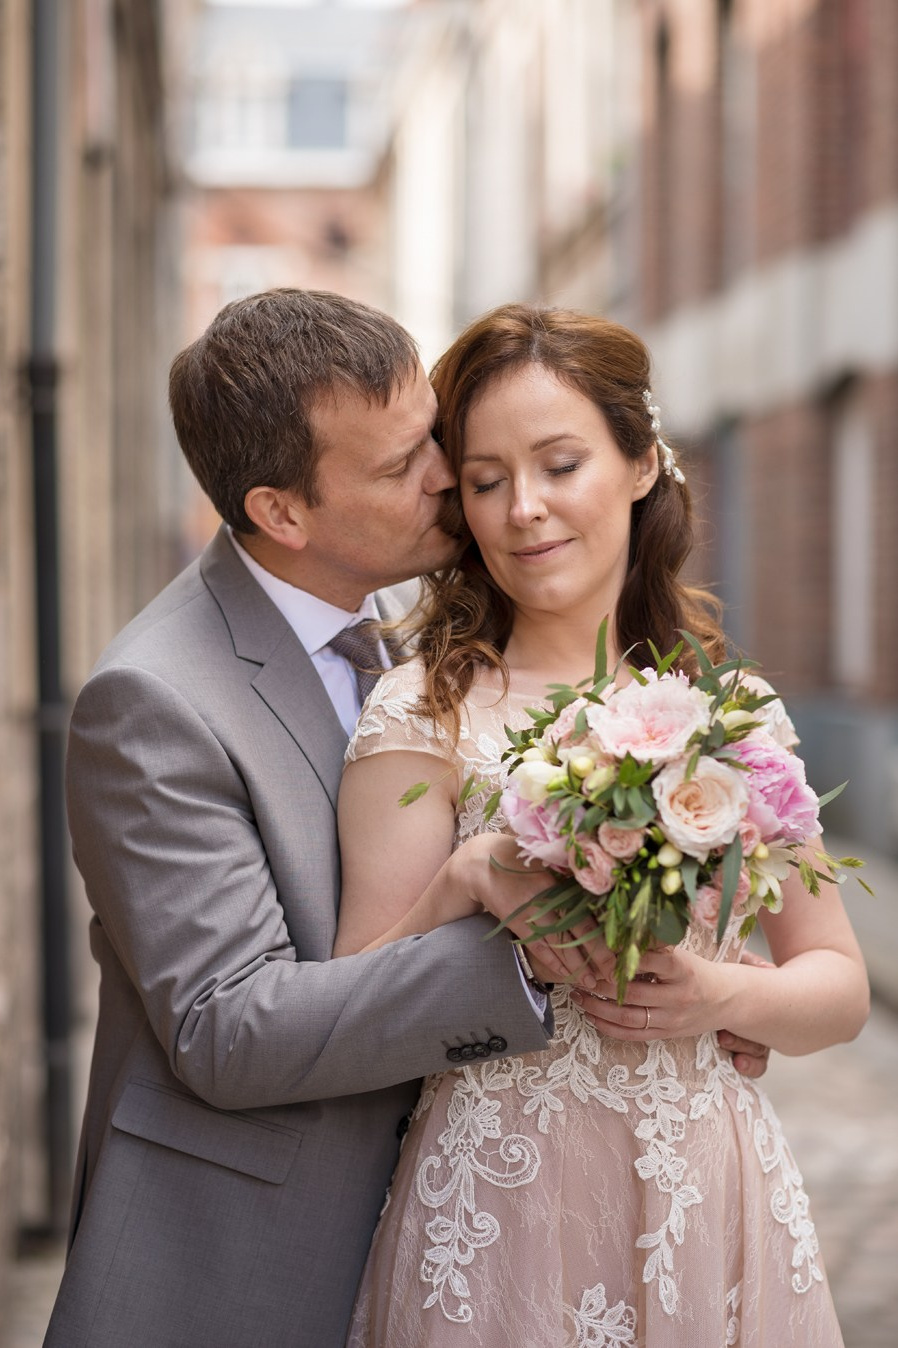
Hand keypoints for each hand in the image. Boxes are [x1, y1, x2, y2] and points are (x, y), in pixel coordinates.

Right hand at [457, 835, 610, 988]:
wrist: (483, 864)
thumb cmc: (520, 859)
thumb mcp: (549, 860)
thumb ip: (572, 874)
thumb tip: (604, 889)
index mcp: (561, 883)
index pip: (588, 915)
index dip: (604, 937)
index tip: (620, 952)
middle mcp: (549, 899)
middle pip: (578, 933)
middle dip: (597, 957)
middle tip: (613, 975)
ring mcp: (532, 914)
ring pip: (560, 945)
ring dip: (577, 966)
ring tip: (593, 982)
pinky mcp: (518, 923)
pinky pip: (539, 948)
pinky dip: (554, 962)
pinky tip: (567, 974)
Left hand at [571, 945, 772, 1077]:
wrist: (727, 1000)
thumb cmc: (696, 971)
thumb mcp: (681, 954)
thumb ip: (653, 950)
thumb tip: (615, 936)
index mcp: (683, 970)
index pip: (649, 961)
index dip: (622, 957)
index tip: (598, 950)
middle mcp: (678, 996)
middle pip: (632, 993)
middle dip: (600, 984)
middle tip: (579, 974)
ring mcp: (672, 1019)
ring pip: (628, 1017)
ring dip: (598, 1008)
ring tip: (579, 996)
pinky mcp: (667, 1035)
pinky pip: (633, 1035)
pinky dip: (609, 1028)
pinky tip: (592, 1016)